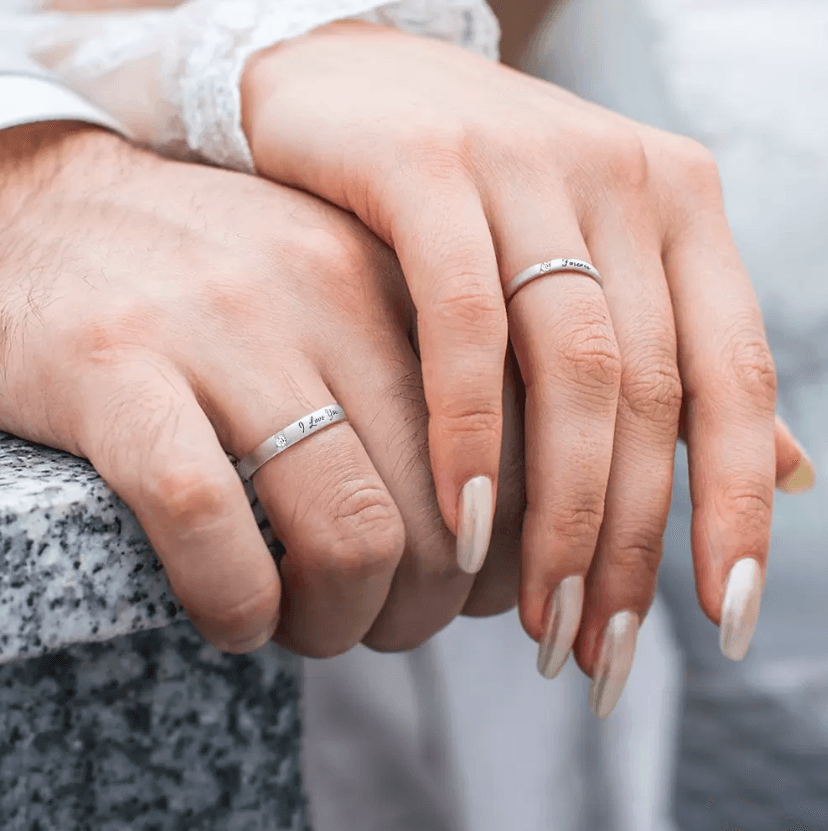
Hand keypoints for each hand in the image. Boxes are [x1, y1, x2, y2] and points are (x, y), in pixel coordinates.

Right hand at [0, 121, 530, 656]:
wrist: (44, 206)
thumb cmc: (209, 284)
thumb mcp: (334, 300)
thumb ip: (416, 382)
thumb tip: (489, 525)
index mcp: (398, 274)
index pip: (519, 439)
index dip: (514, 549)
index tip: (480, 590)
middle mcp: (327, 288)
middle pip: (445, 508)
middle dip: (428, 607)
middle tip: (387, 623)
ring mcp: (222, 325)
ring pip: (350, 530)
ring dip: (343, 621)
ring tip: (309, 626)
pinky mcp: (116, 367)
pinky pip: (208, 520)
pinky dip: (236, 602)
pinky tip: (235, 616)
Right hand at [242, 24, 814, 709]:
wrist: (352, 84)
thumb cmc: (468, 196)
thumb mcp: (585, 264)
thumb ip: (680, 358)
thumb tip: (799, 468)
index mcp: (678, 211)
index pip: (736, 380)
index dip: (738, 509)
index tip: (724, 619)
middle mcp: (623, 184)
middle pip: (653, 394)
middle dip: (633, 543)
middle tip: (601, 652)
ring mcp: (532, 170)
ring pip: (575, 369)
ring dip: (562, 510)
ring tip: (539, 615)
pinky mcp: (432, 170)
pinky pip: (468, 322)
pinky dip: (472, 428)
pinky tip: (466, 518)